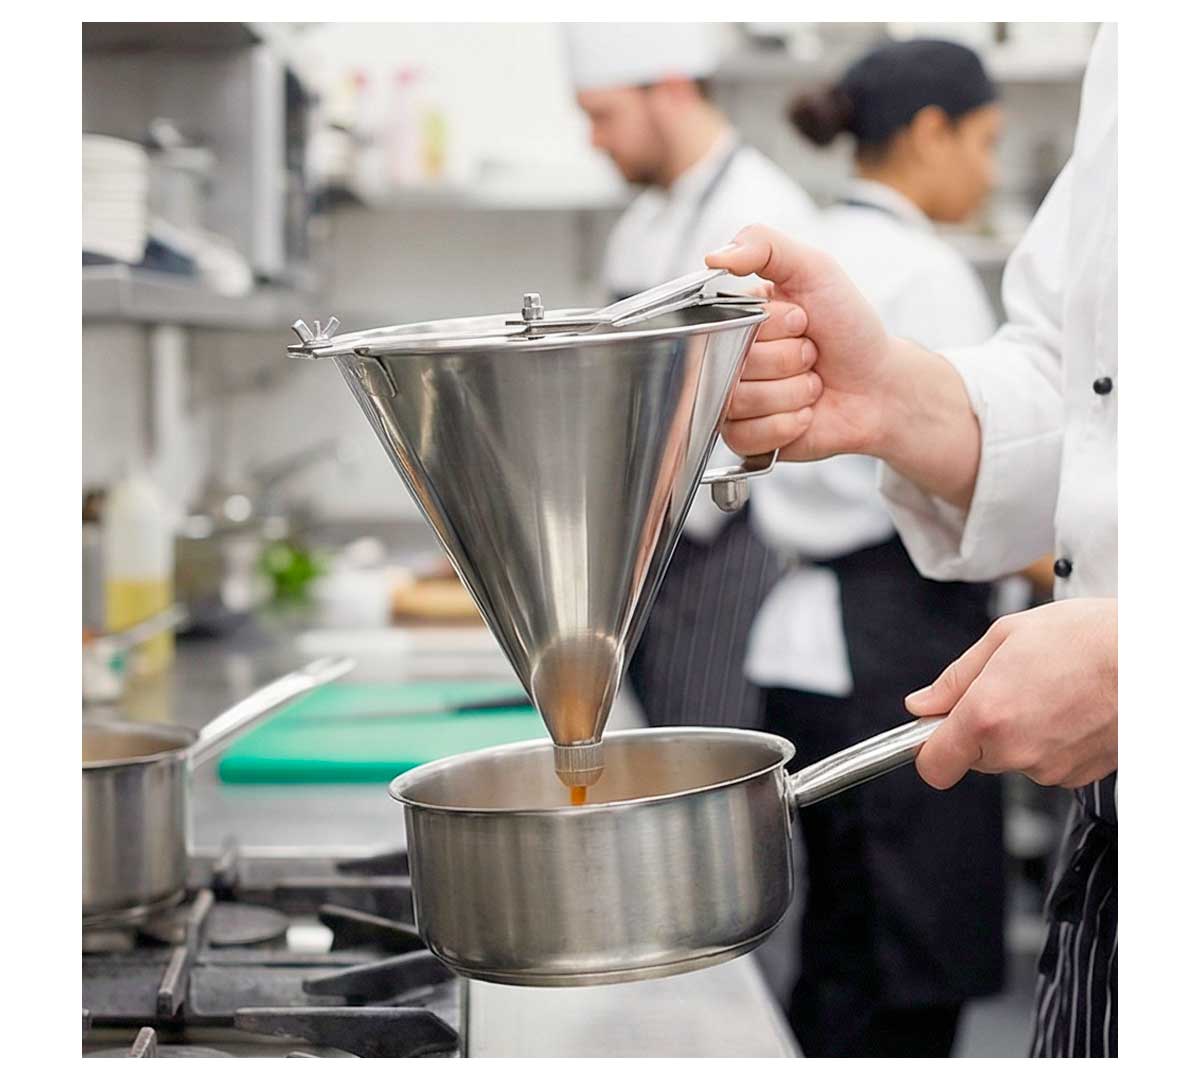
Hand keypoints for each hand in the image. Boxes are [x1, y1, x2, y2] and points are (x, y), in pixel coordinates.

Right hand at [707, 225, 982, 508]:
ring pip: (739, 401)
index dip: (774, 326)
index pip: (726, 322)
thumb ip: (764, 245)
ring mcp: (735, 400)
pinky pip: (744, 435)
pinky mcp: (746, 437)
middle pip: (732, 364)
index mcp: (738, 317)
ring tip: (811, 384)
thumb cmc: (850, 328)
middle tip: (811, 355)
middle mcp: (730, 358)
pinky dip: (786, 424)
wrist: (881, 387)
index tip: (803, 321)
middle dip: (788, 359)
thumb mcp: (815, 269)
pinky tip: (805, 413)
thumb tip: (714, 256)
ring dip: (791, 392)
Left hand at [907, 598, 1117, 789]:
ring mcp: (1051, 767)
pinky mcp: (1079, 775)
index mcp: (986, 716)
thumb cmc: (1086, 638)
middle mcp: (1016, 751)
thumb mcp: (1005, 637)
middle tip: (1008, 686)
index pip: (934, 765)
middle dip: (980, 727)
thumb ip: (955, 678)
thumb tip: (923, 704)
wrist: (1151, 657)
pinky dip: (1050, 739)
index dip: (930, 747)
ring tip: (1047, 690)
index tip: (936, 729)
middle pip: (973, 757)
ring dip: (1019, 731)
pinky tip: (1069, 707)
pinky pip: (1046, 761)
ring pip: (1012, 758)